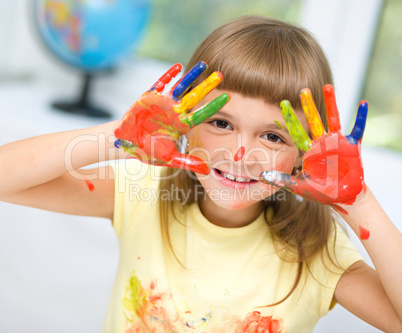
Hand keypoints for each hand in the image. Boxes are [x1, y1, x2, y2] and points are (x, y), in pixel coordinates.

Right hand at [114, 61, 229, 173]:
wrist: (126, 143)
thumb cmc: (147, 151)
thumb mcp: (168, 158)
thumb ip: (187, 162)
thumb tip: (207, 170)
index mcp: (181, 125)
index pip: (201, 113)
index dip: (214, 106)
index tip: (228, 98)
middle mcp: (175, 112)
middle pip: (194, 96)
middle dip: (207, 86)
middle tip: (221, 75)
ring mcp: (163, 103)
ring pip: (180, 86)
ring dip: (191, 76)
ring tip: (204, 65)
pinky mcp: (149, 97)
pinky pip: (160, 83)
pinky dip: (169, 75)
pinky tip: (179, 66)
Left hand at [260, 84, 367, 204]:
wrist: (341, 196)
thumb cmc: (320, 191)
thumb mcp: (299, 186)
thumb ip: (281, 180)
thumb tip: (261, 177)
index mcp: (308, 150)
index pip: (296, 131)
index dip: (289, 119)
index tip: (281, 104)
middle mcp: (321, 142)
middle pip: (313, 120)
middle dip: (308, 106)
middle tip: (303, 90)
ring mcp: (337, 142)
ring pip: (333, 119)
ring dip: (331, 104)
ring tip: (328, 87)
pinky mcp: (351, 146)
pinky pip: (357, 130)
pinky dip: (361, 118)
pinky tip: (363, 104)